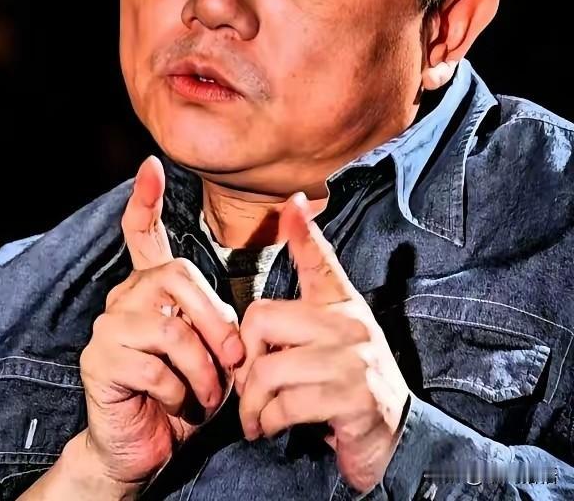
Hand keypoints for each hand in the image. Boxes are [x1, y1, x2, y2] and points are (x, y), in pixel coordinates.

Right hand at [73, 155, 244, 491]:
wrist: (145, 446)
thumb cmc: (184, 394)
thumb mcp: (211, 353)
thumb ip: (217, 324)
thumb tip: (238, 320)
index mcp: (150, 289)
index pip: (142, 234)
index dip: (146, 199)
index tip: (151, 165)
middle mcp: (124, 297)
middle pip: (177, 276)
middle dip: (216, 320)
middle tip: (234, 360)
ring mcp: (108, 327)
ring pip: (171, 328)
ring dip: (202, 369)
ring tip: (207, 394)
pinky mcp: (99, 360)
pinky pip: (155, 367)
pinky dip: (180, 392)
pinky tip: (176, 404)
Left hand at [234, 193, 409, 492]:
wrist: (396, 438)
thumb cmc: (351, 383)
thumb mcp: (333, 338)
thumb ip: (304, 309)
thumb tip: (284, 261)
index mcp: (341, 305)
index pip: (321, 261)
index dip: (305, 232)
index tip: (294, 201)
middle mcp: (349, 325)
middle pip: (262, 319)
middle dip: (243, 358)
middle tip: (247, 383)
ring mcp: (353, 361)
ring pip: (268, 369)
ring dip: (252, 402)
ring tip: (255, 414)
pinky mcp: (353, 399)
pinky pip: (287, 405)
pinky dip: (268, 421)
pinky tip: (271, 426)